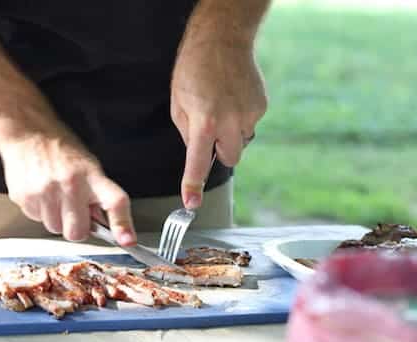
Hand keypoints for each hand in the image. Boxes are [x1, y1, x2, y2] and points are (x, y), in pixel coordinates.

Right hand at [0, 125, 135, 245]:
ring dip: (57, 219)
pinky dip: (40, 211)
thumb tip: (103, 225)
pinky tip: (41, 192)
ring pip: (56, 229)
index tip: (127, 240)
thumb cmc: (61, 149)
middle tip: (74, 211)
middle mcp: (70, 184)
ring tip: (55, 196)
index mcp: (92, 175)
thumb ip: (96, 194)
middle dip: (77, 227)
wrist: (28, 132)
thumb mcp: (88, 166)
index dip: (122, 225)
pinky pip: (37, 220)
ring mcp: (46, 192)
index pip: (114, 202)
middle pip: (78, 232)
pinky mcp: (25, 198)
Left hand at [171, 37, 266, 208]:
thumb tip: (197, 151)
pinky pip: (249, 123)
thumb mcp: (178, 104)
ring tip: (221, 106)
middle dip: (221, 154)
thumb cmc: (193, 69)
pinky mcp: (261, 106)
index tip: (191, 204)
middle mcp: (229, 122)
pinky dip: (240, 117)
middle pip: (230, 160)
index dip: (192, 186)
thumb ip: (188, 133)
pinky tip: (233, 98)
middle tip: (211, 134)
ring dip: (231, 134)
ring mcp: (249, 114)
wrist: (222, 40)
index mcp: (204, 123)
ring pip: (241, 141)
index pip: (198, 163)